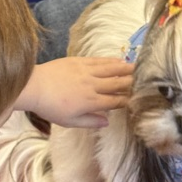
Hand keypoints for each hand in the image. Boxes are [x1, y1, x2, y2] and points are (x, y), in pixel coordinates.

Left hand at [19, 57, 133, 127]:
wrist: (34, 87)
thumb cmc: (50, 107)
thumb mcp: (69, 122)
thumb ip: (90, 121)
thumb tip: (107, 122)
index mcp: (90, 102)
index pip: (115, 101)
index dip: (128, 101)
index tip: (139, 100)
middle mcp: (92, 86)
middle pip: (117, 84)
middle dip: (133, 83)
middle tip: (147, 81)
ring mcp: (86, 72)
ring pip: (111, 70)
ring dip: (126, 69)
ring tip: (140, 68)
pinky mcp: (79, 61)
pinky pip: (99, 60)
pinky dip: (111, 61)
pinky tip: (120, 60)